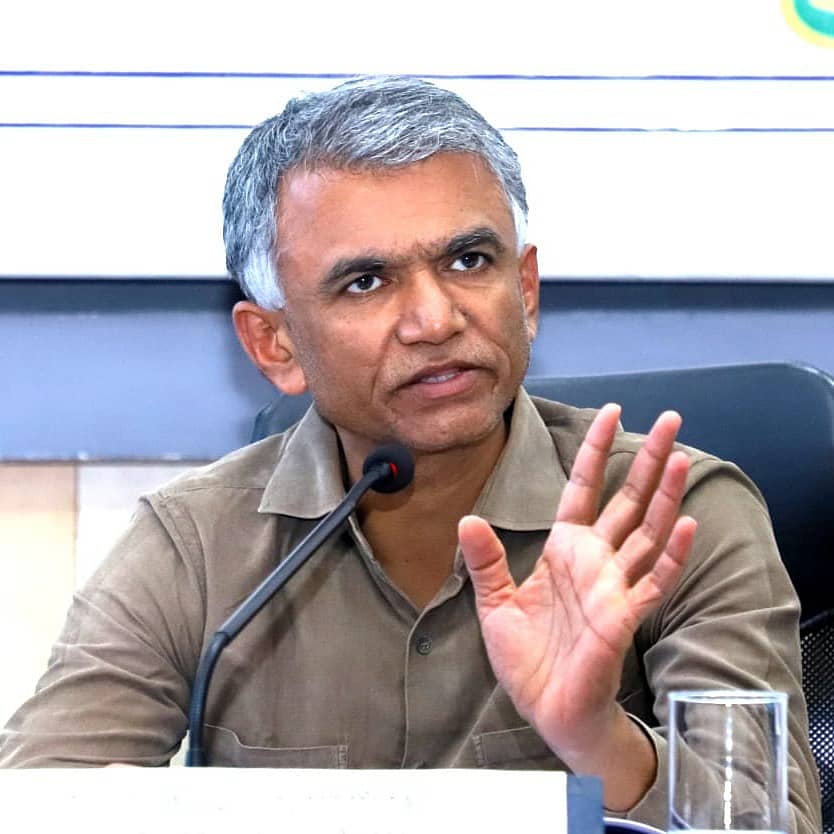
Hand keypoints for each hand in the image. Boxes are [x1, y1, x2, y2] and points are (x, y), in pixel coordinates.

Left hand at [458, 405, 696, 799]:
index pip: (584, 488)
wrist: (546, 706)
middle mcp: (595, 561)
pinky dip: (671, 555)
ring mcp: (614, 587)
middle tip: (672, 419)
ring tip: (681, 458)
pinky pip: (654, 582)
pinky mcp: (624, 617)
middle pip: (627, 500)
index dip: (597, 451)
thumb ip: (486, 560)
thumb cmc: (526, 656)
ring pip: (648, 532)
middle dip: (649, 460)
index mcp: (564, 550)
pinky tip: (685, 524)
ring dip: (665, 496)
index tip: (612, 413)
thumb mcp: (495, 602)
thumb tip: (467, 518)